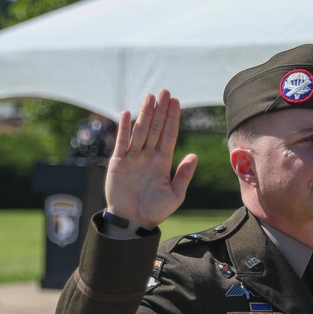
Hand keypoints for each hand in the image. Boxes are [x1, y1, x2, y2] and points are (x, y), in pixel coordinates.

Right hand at [105, 90, 197, 228]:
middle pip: (155, 128)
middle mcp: (148, 156)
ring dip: (145, 114)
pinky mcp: (117, 163)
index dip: (172, 119)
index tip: (176, 102)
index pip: (169, 135)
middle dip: (160, 110)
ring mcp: (132, 158)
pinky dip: (123, 128)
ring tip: (150, 97)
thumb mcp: (176, 194)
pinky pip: (121, 142)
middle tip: (165, 91)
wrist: (133, 222)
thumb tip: (194, 155)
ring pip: (140, 131)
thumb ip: (183, 174)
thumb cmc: (155, 210)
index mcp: (162, 162)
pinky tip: (126, 113)